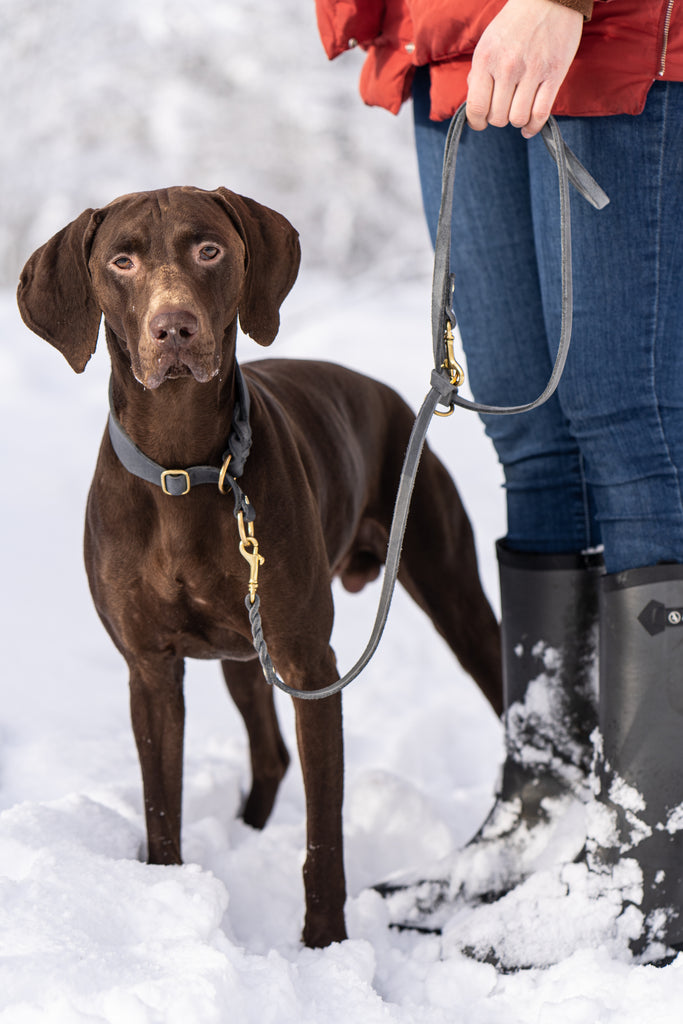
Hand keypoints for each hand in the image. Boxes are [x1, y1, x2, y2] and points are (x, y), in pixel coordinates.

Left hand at [466, 0, 583, 137]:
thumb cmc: (516, 23)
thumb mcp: (488, 42)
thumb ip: (479, 73)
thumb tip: (474, 104)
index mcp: (486, 58)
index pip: (476, 107)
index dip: (477, 122)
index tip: (481, 123)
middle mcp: (507, 66)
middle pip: (498, 117)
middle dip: (499, 118)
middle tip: (504, 108)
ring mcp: (532, 71)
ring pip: (518, 118)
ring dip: (517, 121)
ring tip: (518, 111)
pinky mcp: (554, 74)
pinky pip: (540, 114)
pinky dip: (533, 126)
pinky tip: (529, 126)